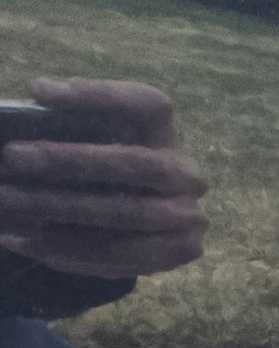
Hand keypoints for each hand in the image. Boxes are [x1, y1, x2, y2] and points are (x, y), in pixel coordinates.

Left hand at [0, 80, 208, 279]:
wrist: (151, 217)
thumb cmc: (102, 167)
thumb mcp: (91, 140)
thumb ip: (64, 128)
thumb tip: (20, 120)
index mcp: (165, 130)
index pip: (144, 103)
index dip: (96, 95)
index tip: (38, 92)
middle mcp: (187, 172)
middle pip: (137, 164)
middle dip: (69, 161)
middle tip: (12, 157)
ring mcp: (190, 215)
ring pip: (129, 215)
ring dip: (62, 210)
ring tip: (9, 203)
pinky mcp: (181, 250)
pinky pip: (125, 255)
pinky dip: (71, 250)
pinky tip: (26, 240)